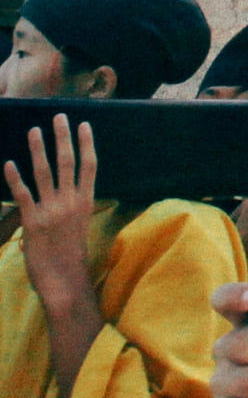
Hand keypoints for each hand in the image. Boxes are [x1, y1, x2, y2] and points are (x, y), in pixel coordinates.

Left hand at [5, 115, 96, 311]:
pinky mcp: (33, 221)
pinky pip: (23, 194)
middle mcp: (71, 201)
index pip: (89, 166)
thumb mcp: (79, 227)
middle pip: (67, 161)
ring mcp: (52, 209)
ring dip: (38, 149)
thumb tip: (68, 195)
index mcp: (86, 202)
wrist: (65, 281)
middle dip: (63, 137)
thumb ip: (72, 208)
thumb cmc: (71, 257)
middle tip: (59, 116)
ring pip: (45, 171)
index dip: (86, 143)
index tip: (84, 125)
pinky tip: (8, 164)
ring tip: (34, 131)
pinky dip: (15, 178)